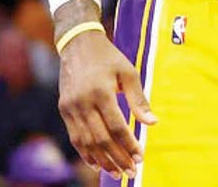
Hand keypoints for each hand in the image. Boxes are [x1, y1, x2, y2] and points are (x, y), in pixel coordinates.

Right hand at [58, 30, 157, 178]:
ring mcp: (71, 107)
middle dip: (117, 158)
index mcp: (101, 92)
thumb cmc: (109, 58)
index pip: (116, 127)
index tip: (140, 157)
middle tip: (131, 171)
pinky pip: (75, 137)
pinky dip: (85, 152)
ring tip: (116, 173)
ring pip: (86, 142)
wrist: (78, 44)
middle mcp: (83, 102)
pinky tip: (96, 163)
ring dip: (102, 160)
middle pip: (101, 138)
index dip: (128, 145)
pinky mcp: (64, 109)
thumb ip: (139, 99)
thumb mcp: (128, 73)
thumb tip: (153, 123)